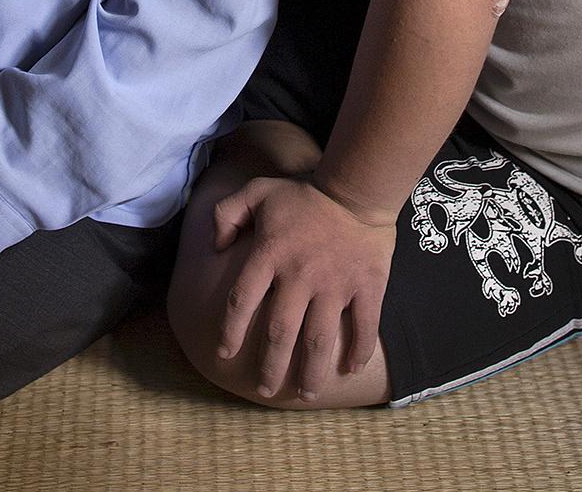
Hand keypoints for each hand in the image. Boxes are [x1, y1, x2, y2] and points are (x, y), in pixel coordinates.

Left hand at [211, 174, 396, 401]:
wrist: (357, 186)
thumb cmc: (304, 193)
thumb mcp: (256, 192)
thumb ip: (226, 214)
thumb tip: (215, 247)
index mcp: (269, 255)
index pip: (241, 301)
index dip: (230, 331)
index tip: (224, 354)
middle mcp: (299, 277)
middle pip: (280, 333)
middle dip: (271, 367)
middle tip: (265, 389)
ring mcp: (334, 285)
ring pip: (319, 340)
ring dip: (311, 372)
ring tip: (306, 394)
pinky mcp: (366, 287)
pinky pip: (363, 326)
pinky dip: (358, 350)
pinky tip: (350, 370)